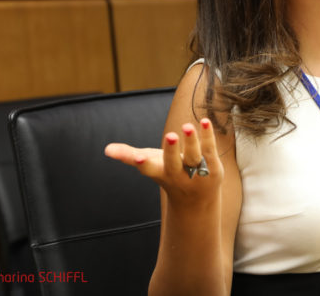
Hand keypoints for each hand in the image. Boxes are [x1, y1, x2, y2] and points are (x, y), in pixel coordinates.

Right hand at [104, 118, 222, 205]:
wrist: (197, 198)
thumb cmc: (168, 174)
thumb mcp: (150, 164)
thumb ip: (129, 156)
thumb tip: (106, 149)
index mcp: (160, 173)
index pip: (149, 170)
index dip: (142, 164)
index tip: (137, 157)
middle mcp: (177, 174)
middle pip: (174, 163)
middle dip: (172, 150)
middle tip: (171, 135)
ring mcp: (196, 172)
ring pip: (194, 157)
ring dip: (192, 141)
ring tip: (187, 126)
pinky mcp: (213, 167)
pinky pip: (209, 150)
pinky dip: (207, 136)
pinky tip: (204, 121)